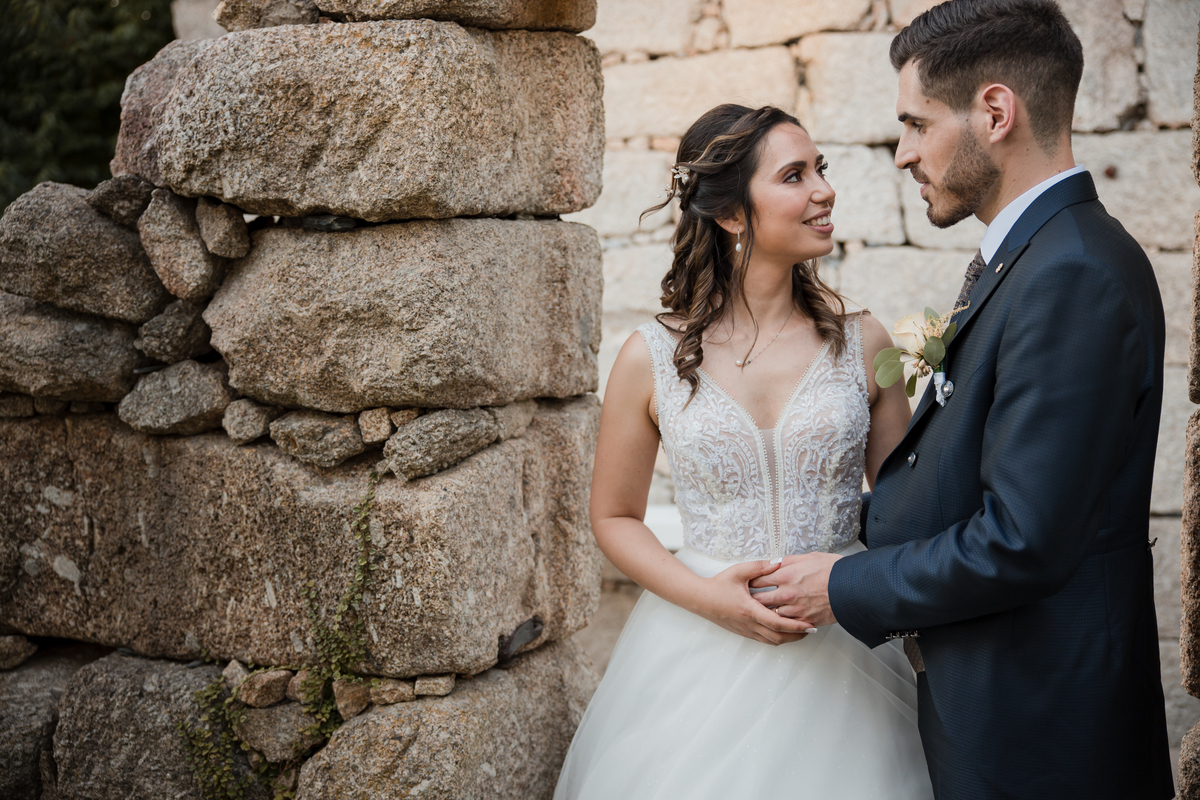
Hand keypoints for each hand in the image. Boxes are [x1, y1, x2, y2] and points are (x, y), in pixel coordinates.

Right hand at [689, 560, 817, 645]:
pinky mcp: (743, 632)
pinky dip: (776, 637)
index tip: (810, 624)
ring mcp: (745, 630)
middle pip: (778, 637)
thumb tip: (779, 562)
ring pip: (771, 641)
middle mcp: (749, 624)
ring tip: (801, 631)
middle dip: (797, 635)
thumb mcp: (739, 571)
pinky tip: (783, 631)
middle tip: (811, 629)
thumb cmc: (718, 584)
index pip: (778, 623)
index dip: (796, 626)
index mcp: (749, 610)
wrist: (700, 599)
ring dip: (788, 639)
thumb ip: (760, 567)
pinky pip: (764, 639)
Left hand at [748, 552, 840, 626]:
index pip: (758, 580)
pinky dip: (782, 623)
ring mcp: (795, 609)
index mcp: (785, 576)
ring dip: (765, 613)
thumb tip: (776, 563)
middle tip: (746, 600)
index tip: (747, 584)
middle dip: (752, 600)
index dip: (751, 582)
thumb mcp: (808, 557)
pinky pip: (787, 625)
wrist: (852, 587)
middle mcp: (787, 594)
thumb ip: (788, 561)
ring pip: (771, 614)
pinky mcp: (805, 620)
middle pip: (760, 599)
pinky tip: (778, 622)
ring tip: (758, 613)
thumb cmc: (833, 570)